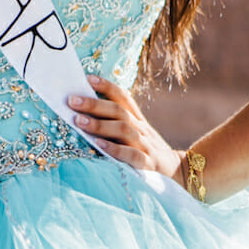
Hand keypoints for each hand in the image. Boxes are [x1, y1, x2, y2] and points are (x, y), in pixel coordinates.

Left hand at [68, 75, 182, 178]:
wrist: (176, 170)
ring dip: (100, 124)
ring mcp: (145, 145)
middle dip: (94, 104)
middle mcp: (141, 128)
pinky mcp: (147, 164)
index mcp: (137, 119)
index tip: (87, 78)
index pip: (123, 97)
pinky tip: (99, 145)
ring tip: (78, 120)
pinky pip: (132, 155)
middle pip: (119, 111)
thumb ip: (115, 122)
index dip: (107, 86)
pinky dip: (115, 149)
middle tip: (72, 101)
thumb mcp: (135, 132)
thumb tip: (83, 109)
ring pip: (124, 129)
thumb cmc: (144, 149)